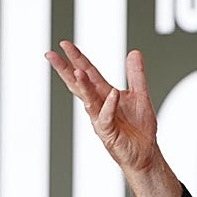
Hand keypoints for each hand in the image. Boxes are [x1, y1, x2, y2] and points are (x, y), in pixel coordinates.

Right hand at [45, 41, 159, 172]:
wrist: (146, 152)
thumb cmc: (139, 127)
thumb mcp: (140, 94)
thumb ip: (136, 75)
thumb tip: (134, 52)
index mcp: (103, 94)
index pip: (88, 73)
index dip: (77, 58)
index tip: (65, 44)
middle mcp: (98, 105)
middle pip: (78, 84)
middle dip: (65, 69)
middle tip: (50, 55)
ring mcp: (100, 119)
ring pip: (88, 100)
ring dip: (83, 86)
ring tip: (77, 71)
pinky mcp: (108, 133)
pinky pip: (107, 117)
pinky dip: (110, 105)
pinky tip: (113, 93)